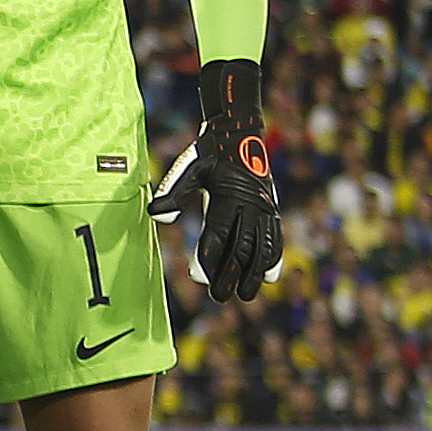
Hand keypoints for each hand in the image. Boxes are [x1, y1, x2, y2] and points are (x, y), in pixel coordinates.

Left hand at [148, 56, 283, 303]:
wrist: (239, 132)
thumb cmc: (208, 152)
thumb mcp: (189, 166)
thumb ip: (174, 192)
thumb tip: (156, 216)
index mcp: (229, 195)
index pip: (218, 233)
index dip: (209, 257)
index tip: (200, 279)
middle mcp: (252, 204)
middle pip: (242, 247)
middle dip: (230, 274)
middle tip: (220, 298)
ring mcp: (265, 208)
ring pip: (262, 247)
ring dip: (253, 273)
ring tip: (245, 295)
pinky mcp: (272, 209)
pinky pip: (275, 238)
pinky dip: (272, 258)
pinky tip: (268, 277)